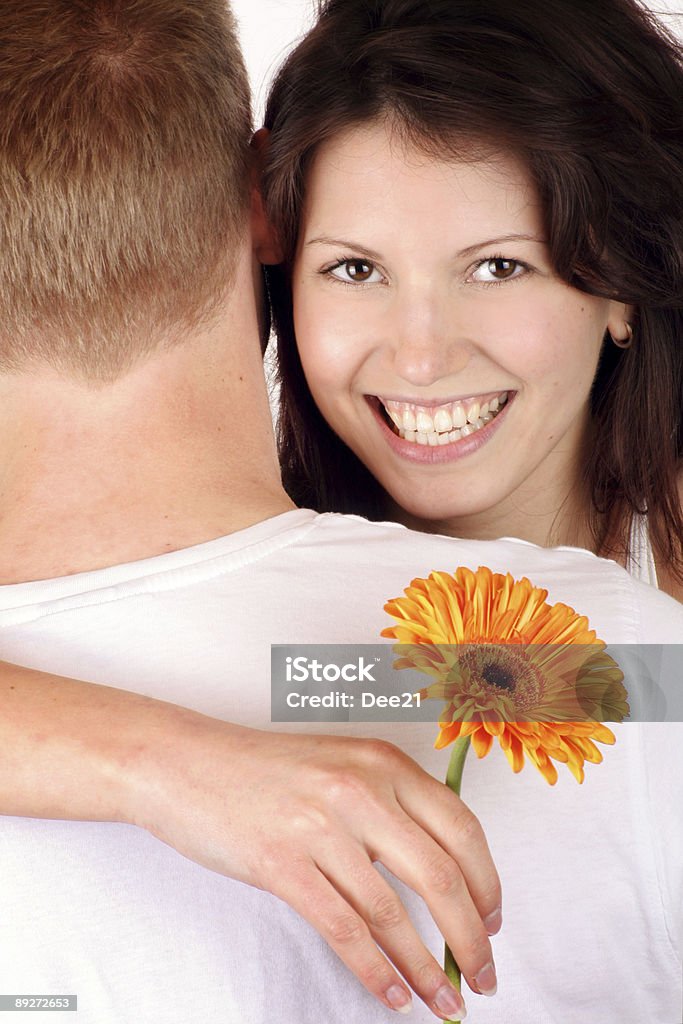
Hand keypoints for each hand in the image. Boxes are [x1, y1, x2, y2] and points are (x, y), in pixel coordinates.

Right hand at [134, 714, 500, 1018]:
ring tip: (444, 1001)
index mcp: (381, 762)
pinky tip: (392, 995)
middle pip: (440, 877)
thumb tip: (441, 876)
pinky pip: (343, 931)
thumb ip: (389, 805)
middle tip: (484, 975)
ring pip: (393, 914)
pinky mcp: (281, 864)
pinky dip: (374, 971)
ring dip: (426, 968)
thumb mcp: (340, 766)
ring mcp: (320, 827)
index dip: (488, 884)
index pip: (462, 828)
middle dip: (471, 938)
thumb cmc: (263, 771)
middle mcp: (359, 789)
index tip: (493, 921)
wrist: (186, 763)